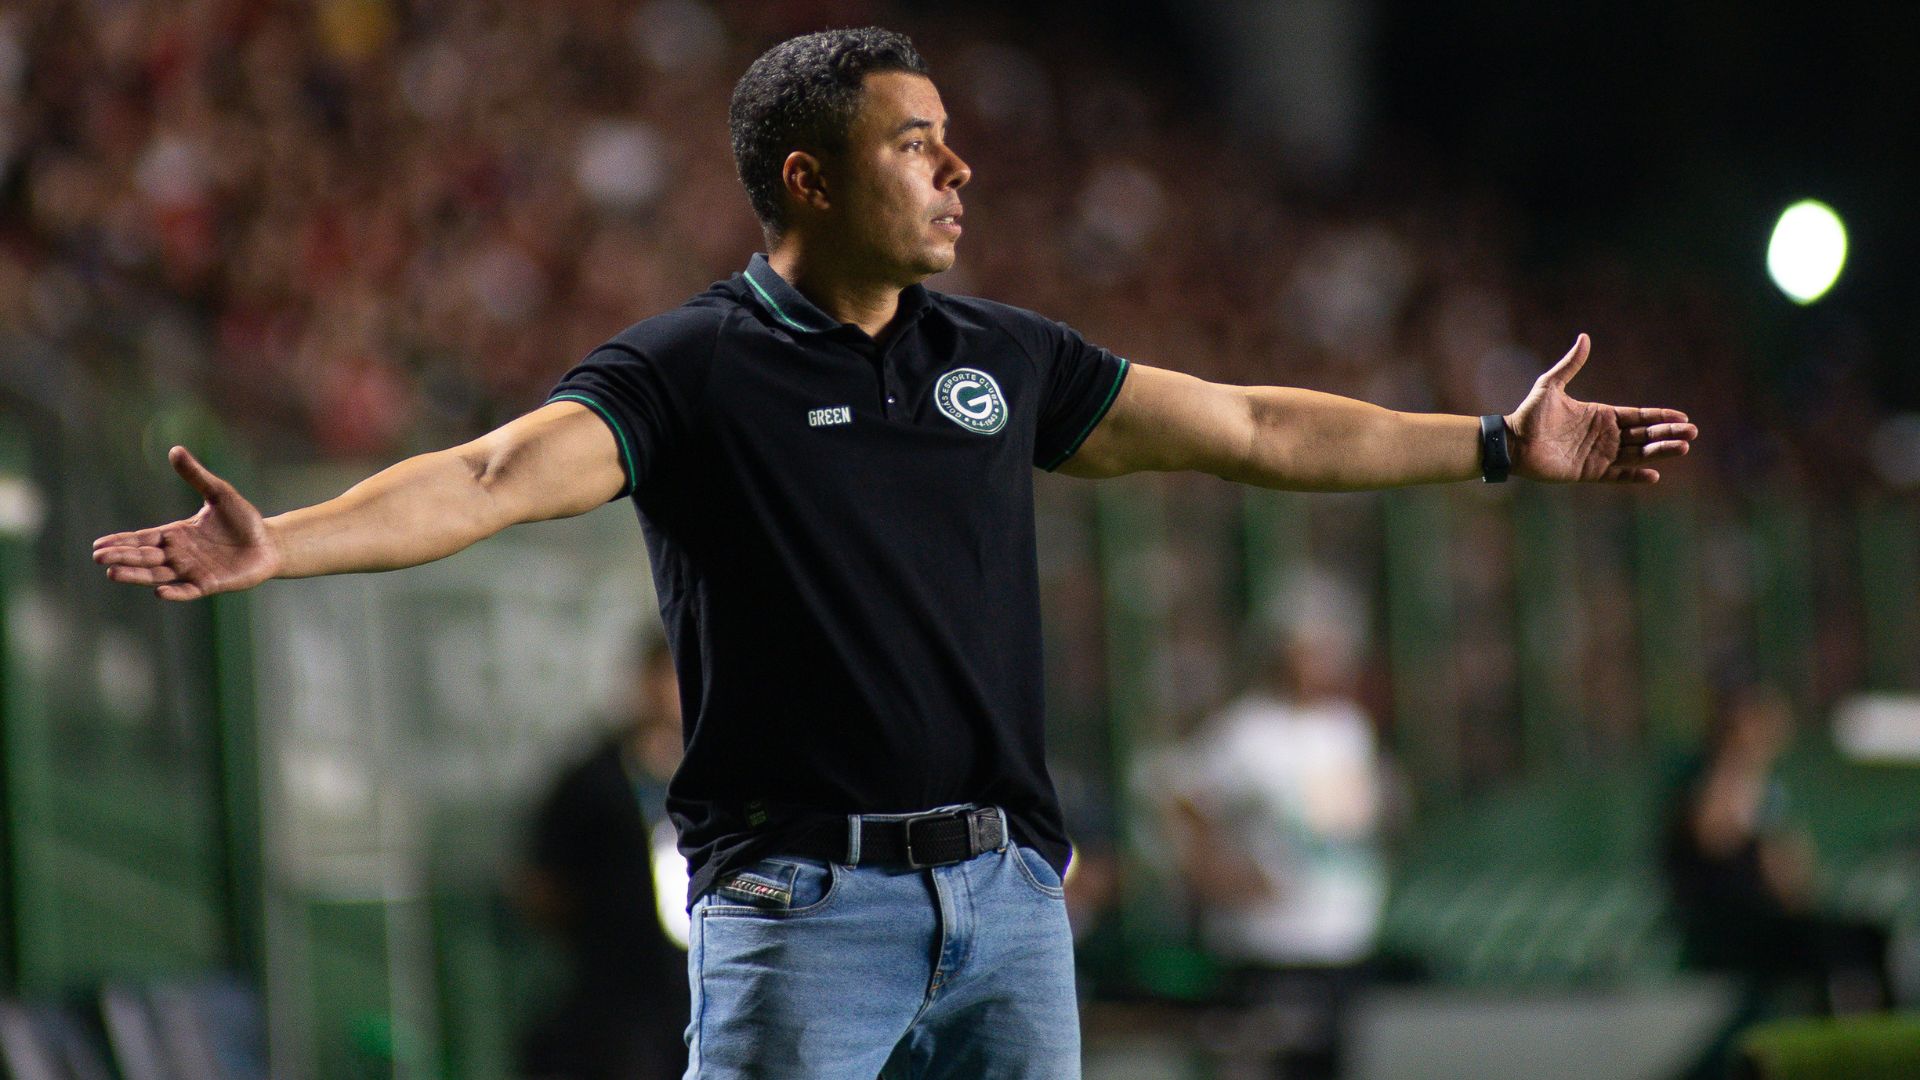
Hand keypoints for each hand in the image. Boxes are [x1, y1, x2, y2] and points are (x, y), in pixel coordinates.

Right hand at [92, 446, 280, 599]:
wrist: (270, 543)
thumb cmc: (244, 520)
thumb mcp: (219, 493)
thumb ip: (197, 475)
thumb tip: (175, 449)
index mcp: (176, 535)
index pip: (142, 539)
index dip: (121, 542)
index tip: (98, 545)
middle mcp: (179, 555)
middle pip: (144, 557)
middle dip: (122, 558)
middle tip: (99, 558)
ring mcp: (192, 571)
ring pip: (158, 575)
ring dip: (137, 575)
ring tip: (114, 574)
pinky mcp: (209, 584)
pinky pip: (188, 590)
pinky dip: (175, 592)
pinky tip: (160, 592)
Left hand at [1506, 334, 1696, 483]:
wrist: (1512, 442)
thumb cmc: (1529, 414)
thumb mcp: (1551, 385)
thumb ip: (1570, 364)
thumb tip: (1584, 337)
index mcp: (1601, 415)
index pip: (1638, 416)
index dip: (1660, 417)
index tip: (1683, 417)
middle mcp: (1604, 435)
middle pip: (1643, 435)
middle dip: (1667, 434)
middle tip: (1692, 433)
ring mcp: (1599, 454)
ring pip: (1636, 454)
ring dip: (1659, 452)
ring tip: (1682, 449)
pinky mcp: (1589, 472)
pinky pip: (1617, 475)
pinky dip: (1634, 476)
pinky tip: (1654, 475)